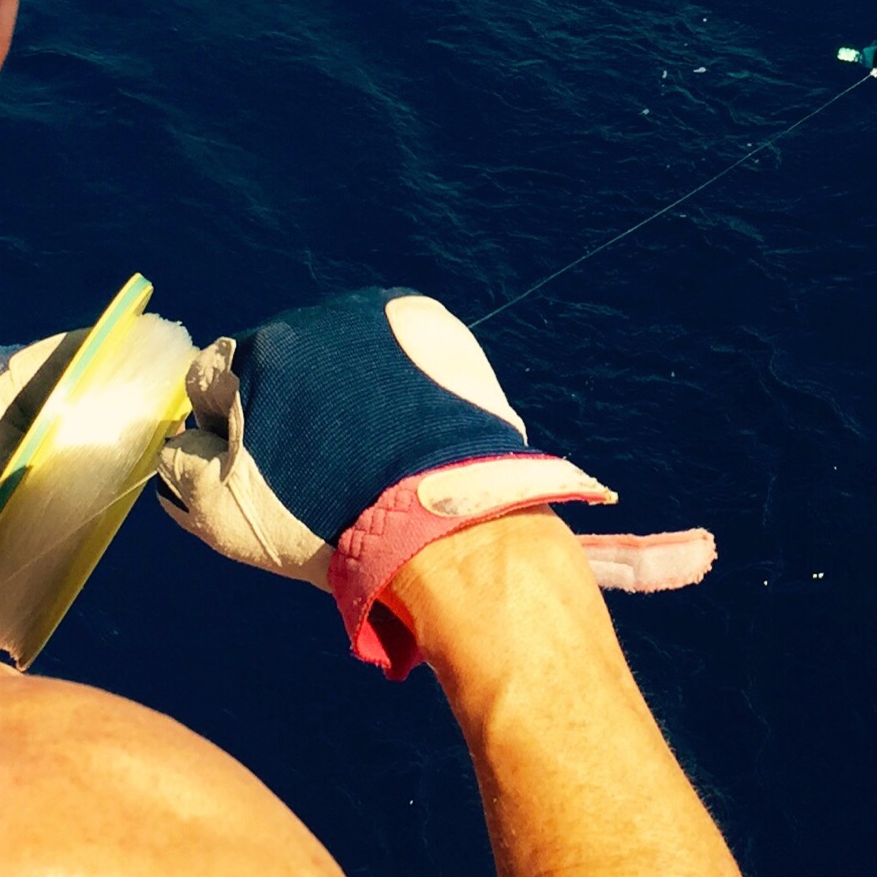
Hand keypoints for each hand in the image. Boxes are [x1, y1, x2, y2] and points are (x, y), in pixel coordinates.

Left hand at [156, 288, 712, 674]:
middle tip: (301, 485)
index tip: (341, 458)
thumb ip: (582, 518)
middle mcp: (320, 328)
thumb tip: (699, 558)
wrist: (451, 549)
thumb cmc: (499, 531)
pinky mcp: (221, 435)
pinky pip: (177, 455)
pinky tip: (232, 510)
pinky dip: (192, 485)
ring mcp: (265, 375)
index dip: (322, 409)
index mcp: (388, 318)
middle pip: (258, 365)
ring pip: (209, 404)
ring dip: (224, 448)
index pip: (321, 351)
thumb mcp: (539, 492)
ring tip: (272, 502)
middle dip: (268, 421)